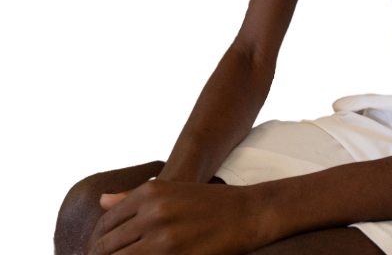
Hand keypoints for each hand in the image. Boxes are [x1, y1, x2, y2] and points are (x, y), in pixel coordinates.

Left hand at [85, 178, 267, 254]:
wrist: (247, 212)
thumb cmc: (208, 203)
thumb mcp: (170, 191)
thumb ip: (132, 199)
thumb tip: (101, 203)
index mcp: (150, 192)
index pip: (105, 225)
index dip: (96, 245)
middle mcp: (153, 211)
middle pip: (106, 248)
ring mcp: (163, 237)